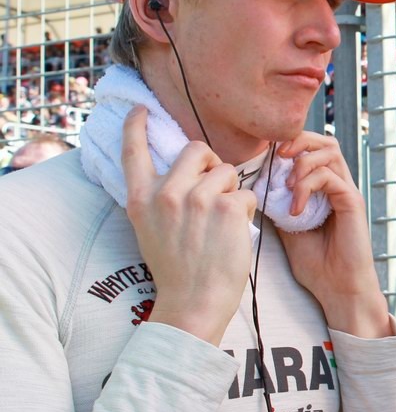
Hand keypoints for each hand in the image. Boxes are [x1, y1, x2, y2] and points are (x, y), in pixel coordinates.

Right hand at [121, 106, 257, 343]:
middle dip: (210, 163)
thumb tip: (184, 172)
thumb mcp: (153, 229)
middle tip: (214, 191)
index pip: (133, 153)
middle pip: (195, 149)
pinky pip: (246, 193)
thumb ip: (162, 198)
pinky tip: (234, 233)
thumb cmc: (178, 269)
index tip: (140, 109)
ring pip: (226, 171)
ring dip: (230, 191)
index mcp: (141, 200)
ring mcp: (196, 199)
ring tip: (222, 222)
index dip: (136, 127)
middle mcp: (165, 194)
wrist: (193, 302)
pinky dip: (246, 211)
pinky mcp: (226, 207)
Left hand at [275, 132, 392, 337]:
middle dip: (299, 141)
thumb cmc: (316, 265)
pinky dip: (307, 187)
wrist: (337, 289)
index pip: (312, 150)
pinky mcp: (352, 202)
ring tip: (287, 187)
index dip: (290, 145)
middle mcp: (339, 185)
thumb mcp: (287, 229)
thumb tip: (255, 187)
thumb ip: (278, 206)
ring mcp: (347, 192)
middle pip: (325, 141)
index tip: (267, 158)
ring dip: (301, 164)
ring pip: (330, 152)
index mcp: (325, 189)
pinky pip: (329, 177)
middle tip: (278, 156)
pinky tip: (295, 209)